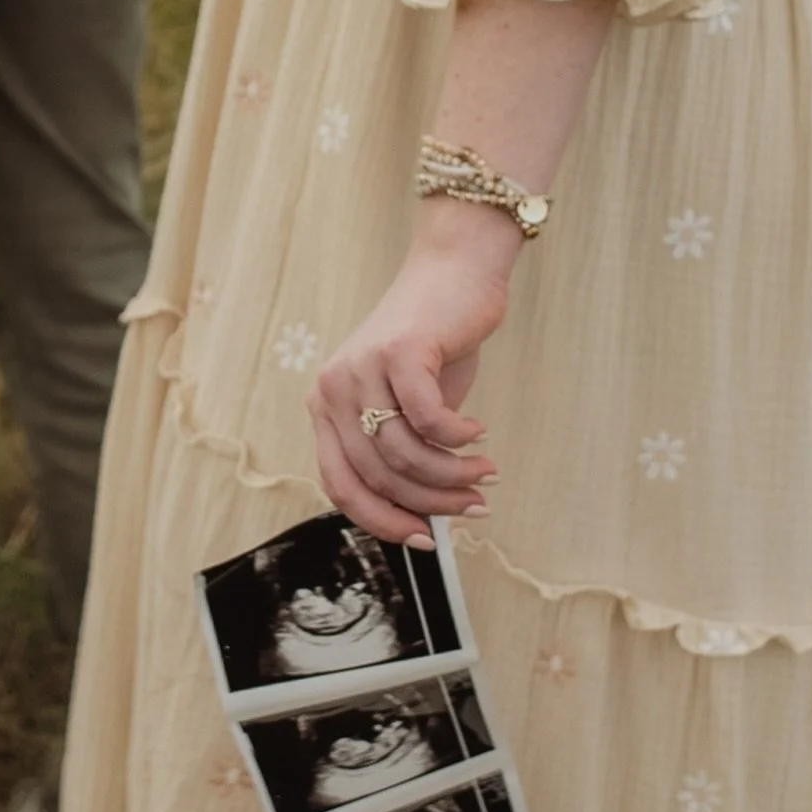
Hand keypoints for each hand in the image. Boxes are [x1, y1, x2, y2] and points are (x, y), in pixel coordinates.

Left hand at [308, 201, 520, 546]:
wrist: (457, 271)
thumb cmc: (438, 341)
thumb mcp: (413, 406)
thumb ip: (410, 453)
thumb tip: (430, 514)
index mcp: (326, 408)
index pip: (342, 486)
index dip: (383, 522)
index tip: (424, 540)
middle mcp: (332, 390)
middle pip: (378, 476)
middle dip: (431, 501)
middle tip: (473, 506)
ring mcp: (360, 369)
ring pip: (405, 453)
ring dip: (453, 473)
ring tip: (485, 472)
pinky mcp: (397, 352)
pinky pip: (429, 418)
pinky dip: (458, 436)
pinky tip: (478, 432)